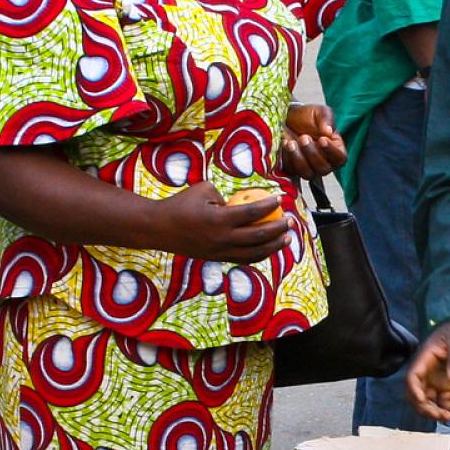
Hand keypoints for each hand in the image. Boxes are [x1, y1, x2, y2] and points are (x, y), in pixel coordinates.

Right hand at [149, 181, 291, 262]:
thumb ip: (227, 196)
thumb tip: (245, 200)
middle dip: (279, 228)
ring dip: (274, 246)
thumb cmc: (181, 204)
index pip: (252, 212)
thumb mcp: (204, 190)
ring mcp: (220, 252)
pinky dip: (259, 255)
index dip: (269, 205)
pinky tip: (269, 248)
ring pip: (254, 253)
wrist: (159, 228)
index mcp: (219, 219)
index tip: (280, 198)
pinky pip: (243, 259)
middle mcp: (222, 238)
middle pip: (259, 235)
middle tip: (290, 220)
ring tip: (286, 238)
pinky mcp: (217, 259)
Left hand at [280, 104, 345, 178]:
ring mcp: (309, 168)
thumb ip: (326, 119)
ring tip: (291, 143)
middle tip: (303, 137)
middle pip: (324, 168)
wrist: (288, 118)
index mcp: (336, 149)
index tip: (322, 139)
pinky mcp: (293, 169)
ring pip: (308, 173)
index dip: (331, 151)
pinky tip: (284, 144)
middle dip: (312, 153)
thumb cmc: (307, 116)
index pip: (340, 158)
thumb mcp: (320, 112)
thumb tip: (328, 131)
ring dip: (299, 159)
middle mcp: (325, 163)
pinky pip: (292, 171)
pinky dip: (287, 159)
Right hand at [406, 319, 449, 420]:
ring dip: (436, 412)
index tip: (423, 402)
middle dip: (425, 408)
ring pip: (428, 401)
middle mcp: (427, 371)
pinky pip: (442, 401)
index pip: (412, 377)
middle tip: (442, 416)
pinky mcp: (447, 384)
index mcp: (426, 358)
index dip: (414, 392)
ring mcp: (436, 379)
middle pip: (416, 394)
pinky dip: (448, 408)